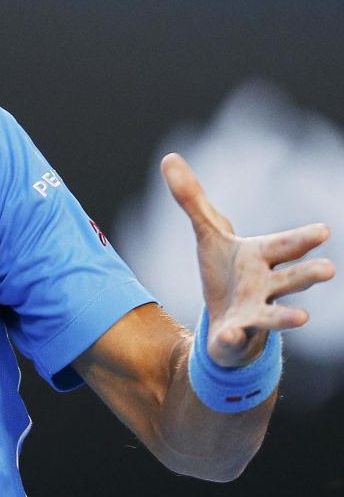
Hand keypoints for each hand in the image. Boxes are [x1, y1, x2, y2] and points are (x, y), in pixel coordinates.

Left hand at [161, 153, 335, 366]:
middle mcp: (265, 285)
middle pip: (291, 279)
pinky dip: (233, 339)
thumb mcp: (207, 235)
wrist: (223, 323)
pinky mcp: (236, 337)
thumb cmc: (225, 274)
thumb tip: (169, 158)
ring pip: (273, 316)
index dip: (302, 239)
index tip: (323, 231)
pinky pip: (235, 339)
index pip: (284, 245)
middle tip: (328, 269)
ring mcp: (254, 314)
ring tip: (302, 319)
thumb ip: (192, 200)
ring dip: (286, 317)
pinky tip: (231, 336)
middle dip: (308, 274)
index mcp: (261, 257)